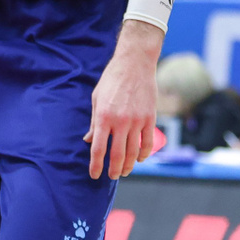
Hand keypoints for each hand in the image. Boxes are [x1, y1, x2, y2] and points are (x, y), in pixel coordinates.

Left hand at [85, 22, 160, 178]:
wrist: (134, 63)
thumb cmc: (112, 80)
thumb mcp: (97, 99)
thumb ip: (94, 122)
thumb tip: (89, 141)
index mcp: (104, 117)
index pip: (98, 149)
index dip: (96, 165)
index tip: (94, 175)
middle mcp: (120, 121)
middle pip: (117, 155)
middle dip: (113, 169)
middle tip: (112, 176)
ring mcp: (137, 121)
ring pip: (133, 152)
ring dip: (128, 165)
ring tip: (124, 171)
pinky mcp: (150, 118)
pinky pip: (148, 142)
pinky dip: (144, 154)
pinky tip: (139, 158)